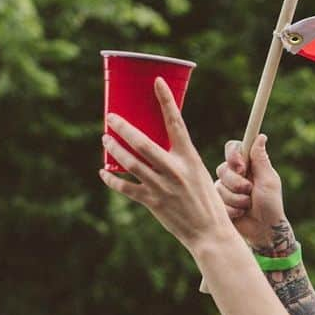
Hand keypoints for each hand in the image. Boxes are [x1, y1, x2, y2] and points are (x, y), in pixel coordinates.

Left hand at [100, 80, 229, 252]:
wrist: (210, 232)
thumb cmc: (207, 203)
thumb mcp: (199, 175)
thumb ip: (179, 162)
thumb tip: (155, 150)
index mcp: (190, 158)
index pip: (176, 123)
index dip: (166, 100)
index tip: (157, 82)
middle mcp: (175, 170)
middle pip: (142, 143)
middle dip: (123, 128)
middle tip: (110, 118)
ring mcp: (163, 187)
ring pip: (131, 163)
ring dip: (114, 150)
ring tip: (105, 140)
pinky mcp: (153, 203)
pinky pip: (126, 188)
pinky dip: (113, 179)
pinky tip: (104, 172)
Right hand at [214, 135, 285, 248]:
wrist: (264, 231)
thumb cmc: (271, 205)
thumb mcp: (268, 181)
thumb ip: (261, 160)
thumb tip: (261, 136)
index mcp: (247, 165)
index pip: (233, 148)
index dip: (233, 155)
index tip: (241, 166)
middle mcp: (234, 175)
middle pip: (223, 168)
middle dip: (236, 182)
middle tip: (249, 191)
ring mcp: (225, 189)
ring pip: (219, 187)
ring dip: (237, 199)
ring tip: (247, 206)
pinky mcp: (220, 203)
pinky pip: (218, 202)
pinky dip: (232, 209)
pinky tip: (240, 214)